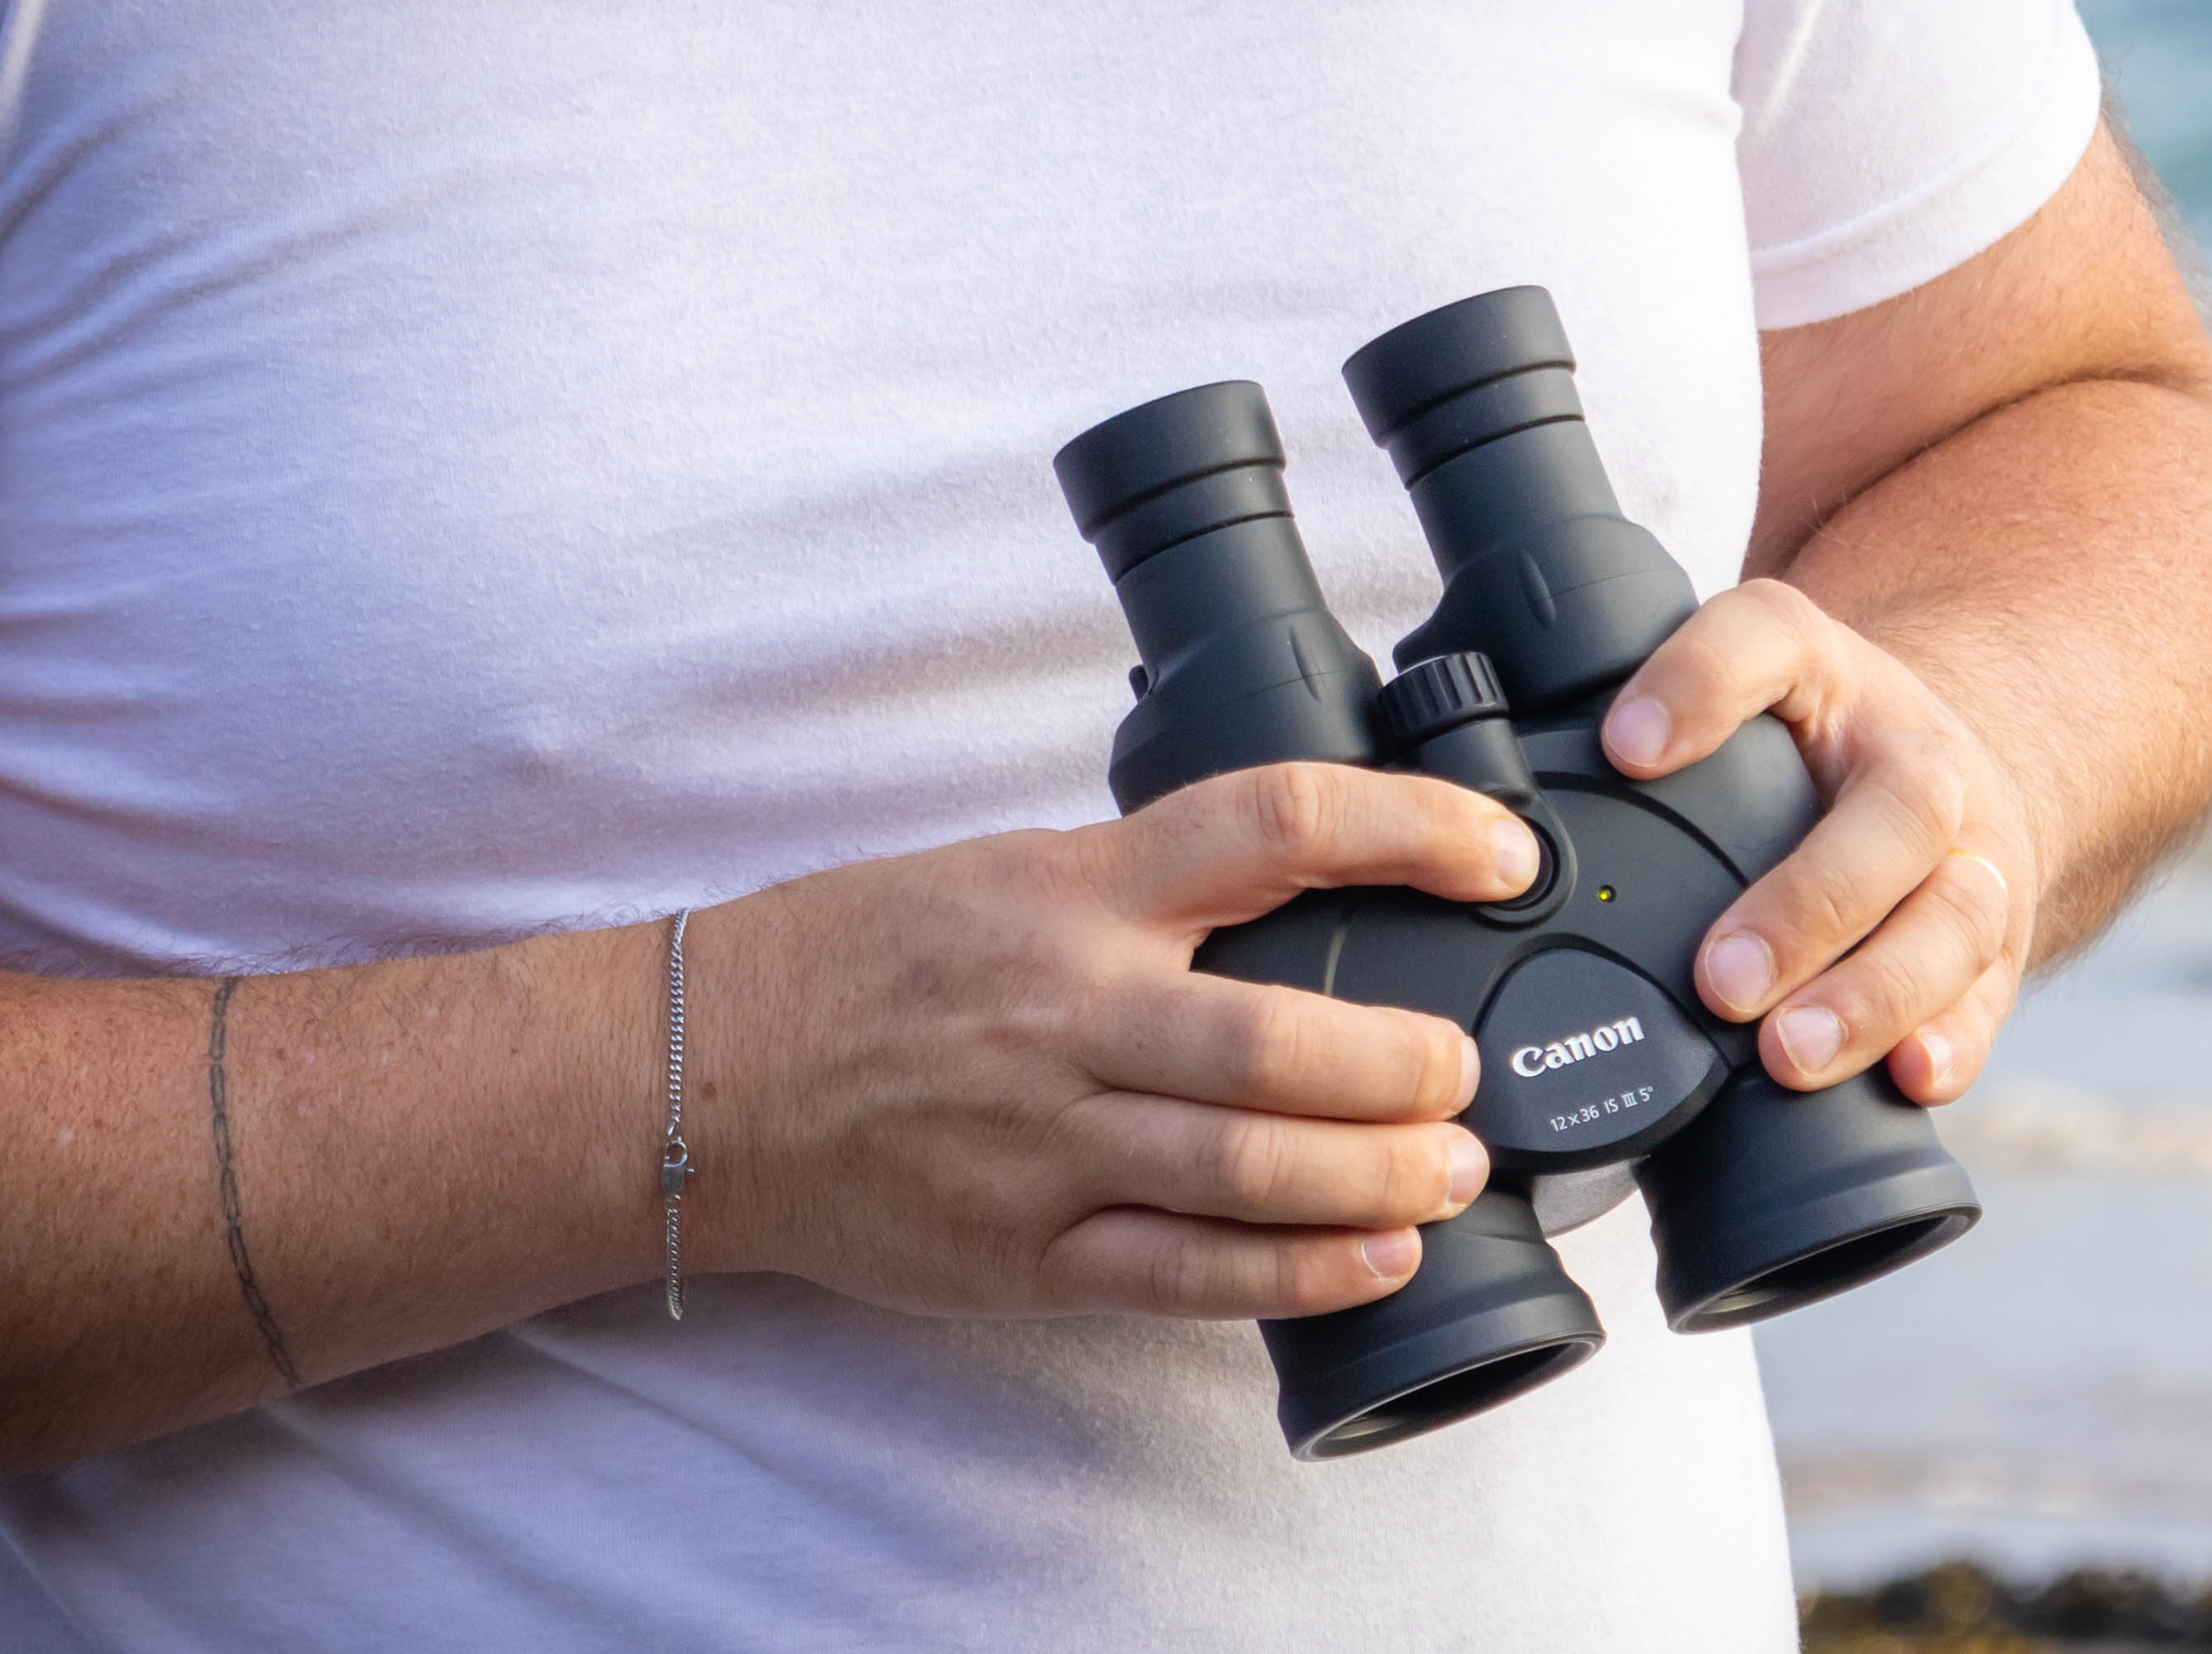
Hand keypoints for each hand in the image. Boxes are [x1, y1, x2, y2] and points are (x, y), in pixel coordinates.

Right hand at [693, 763, 1541, 1321]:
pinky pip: (1188, 1271)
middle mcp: (1065, 1009)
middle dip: (1406, 1061)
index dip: (1409, 829)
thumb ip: (1148, 887)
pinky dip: (1297, 1272)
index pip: (1271, 825)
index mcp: (1073, 889)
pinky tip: (1373, 1259)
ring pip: (1249, 1168)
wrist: (699, 1076)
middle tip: (1467, 1069)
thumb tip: (1313, 890)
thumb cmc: (862, 960)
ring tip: (1452, 1170)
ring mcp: (1044, 1141)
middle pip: (1279, 1037)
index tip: (1496, 852)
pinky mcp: (1024, 1251)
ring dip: (1380, 1176)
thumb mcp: (1007, 870)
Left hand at [1600, 579, 2038, 1102]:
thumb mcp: (1734, 706)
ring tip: (1791, 1054)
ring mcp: (1972, 852)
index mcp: (1827, 674)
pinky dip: (1954, 1040)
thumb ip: (1641, 736)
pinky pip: (1991, 994)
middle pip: (1897, 809)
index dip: (1700, 684)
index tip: (1626, 747)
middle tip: (1720, 980)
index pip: (1768, 641)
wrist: (1946, 774)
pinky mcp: (2002, 942)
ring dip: (1873, 991)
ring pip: (1954, 914)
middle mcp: (1916, 754)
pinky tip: (1910, 1075)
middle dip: (1810, 902)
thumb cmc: (1802, 755)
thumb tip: (1502, 818)